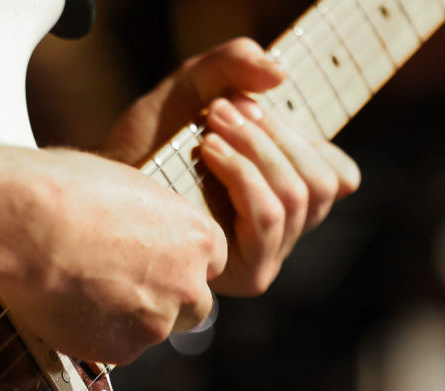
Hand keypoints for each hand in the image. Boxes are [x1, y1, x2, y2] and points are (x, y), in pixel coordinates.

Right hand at [0, 148, 225, 365]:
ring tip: (83, 292)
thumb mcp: (123, 183)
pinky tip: (67, 307)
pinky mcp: (119, 350)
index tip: (157, 260)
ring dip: (128, 319)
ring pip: (151, 329)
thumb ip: (145, 216)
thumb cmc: (65, 191)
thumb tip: (133, 219)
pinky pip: (115, 348)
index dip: (182, 263)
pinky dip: (96, 335)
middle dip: (167, 300)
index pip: (212, 262)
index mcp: (196, 237)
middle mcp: (187, 285)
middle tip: (124, 285)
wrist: (26, 227)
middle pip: (194, 306)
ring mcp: (155, 323)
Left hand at [102, 38, 360, 295]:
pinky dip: (244, 175)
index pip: (339, 178)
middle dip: (275, 137)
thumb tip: (278, 74)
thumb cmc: (150, 143)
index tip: (254, 109)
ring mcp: (268, 255)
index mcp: (290, 197)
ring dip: (257, 152)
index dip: (307, 140)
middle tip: (223, 111)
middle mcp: (285, 232)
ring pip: (297, 196)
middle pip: (320, 183)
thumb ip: (235, 63)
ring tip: (213, 129)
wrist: (106, 186)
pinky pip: (268, 216)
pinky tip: (210, 154)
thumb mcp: (195, 86)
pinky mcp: (247, 273)